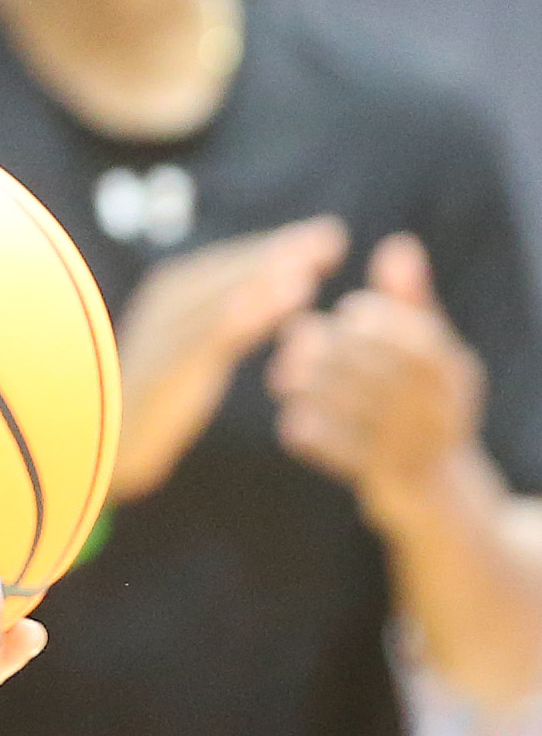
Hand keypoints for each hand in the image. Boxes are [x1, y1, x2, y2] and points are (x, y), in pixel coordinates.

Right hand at [112, 216, 347, 500]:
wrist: (97, 446)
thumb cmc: (153, 400)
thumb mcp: (193, 356)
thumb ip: (226, 323)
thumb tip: (278, 291)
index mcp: (171, 296)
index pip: (229, 262)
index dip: (276, 245)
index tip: (327, 236)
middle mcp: (163, 305)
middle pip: (227, 270)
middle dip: (279, 251)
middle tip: (330, 238)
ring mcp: (161, 335)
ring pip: (220, 298)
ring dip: (264, 279)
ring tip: (309, 267)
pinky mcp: (164, 369)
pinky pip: (210, 335)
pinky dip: (248, 315)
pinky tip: (284, 305)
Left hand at [270, 233, 483, 528]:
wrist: (435, 490)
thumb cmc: (422, 403)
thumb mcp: (427, 354)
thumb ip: (410, 302)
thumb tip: (399, 244)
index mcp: (451, 369)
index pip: (404, 330)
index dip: (364, 318)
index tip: (338, 316)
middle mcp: (442, 407)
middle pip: (371, 365)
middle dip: (327, 348)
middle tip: (292, 341)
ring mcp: (416, 446)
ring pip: (349, 406)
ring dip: (310, 386)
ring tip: (283, 377)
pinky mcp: (388, 479)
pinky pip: (338, 449)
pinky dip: (311, 431)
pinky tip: (291, 422)